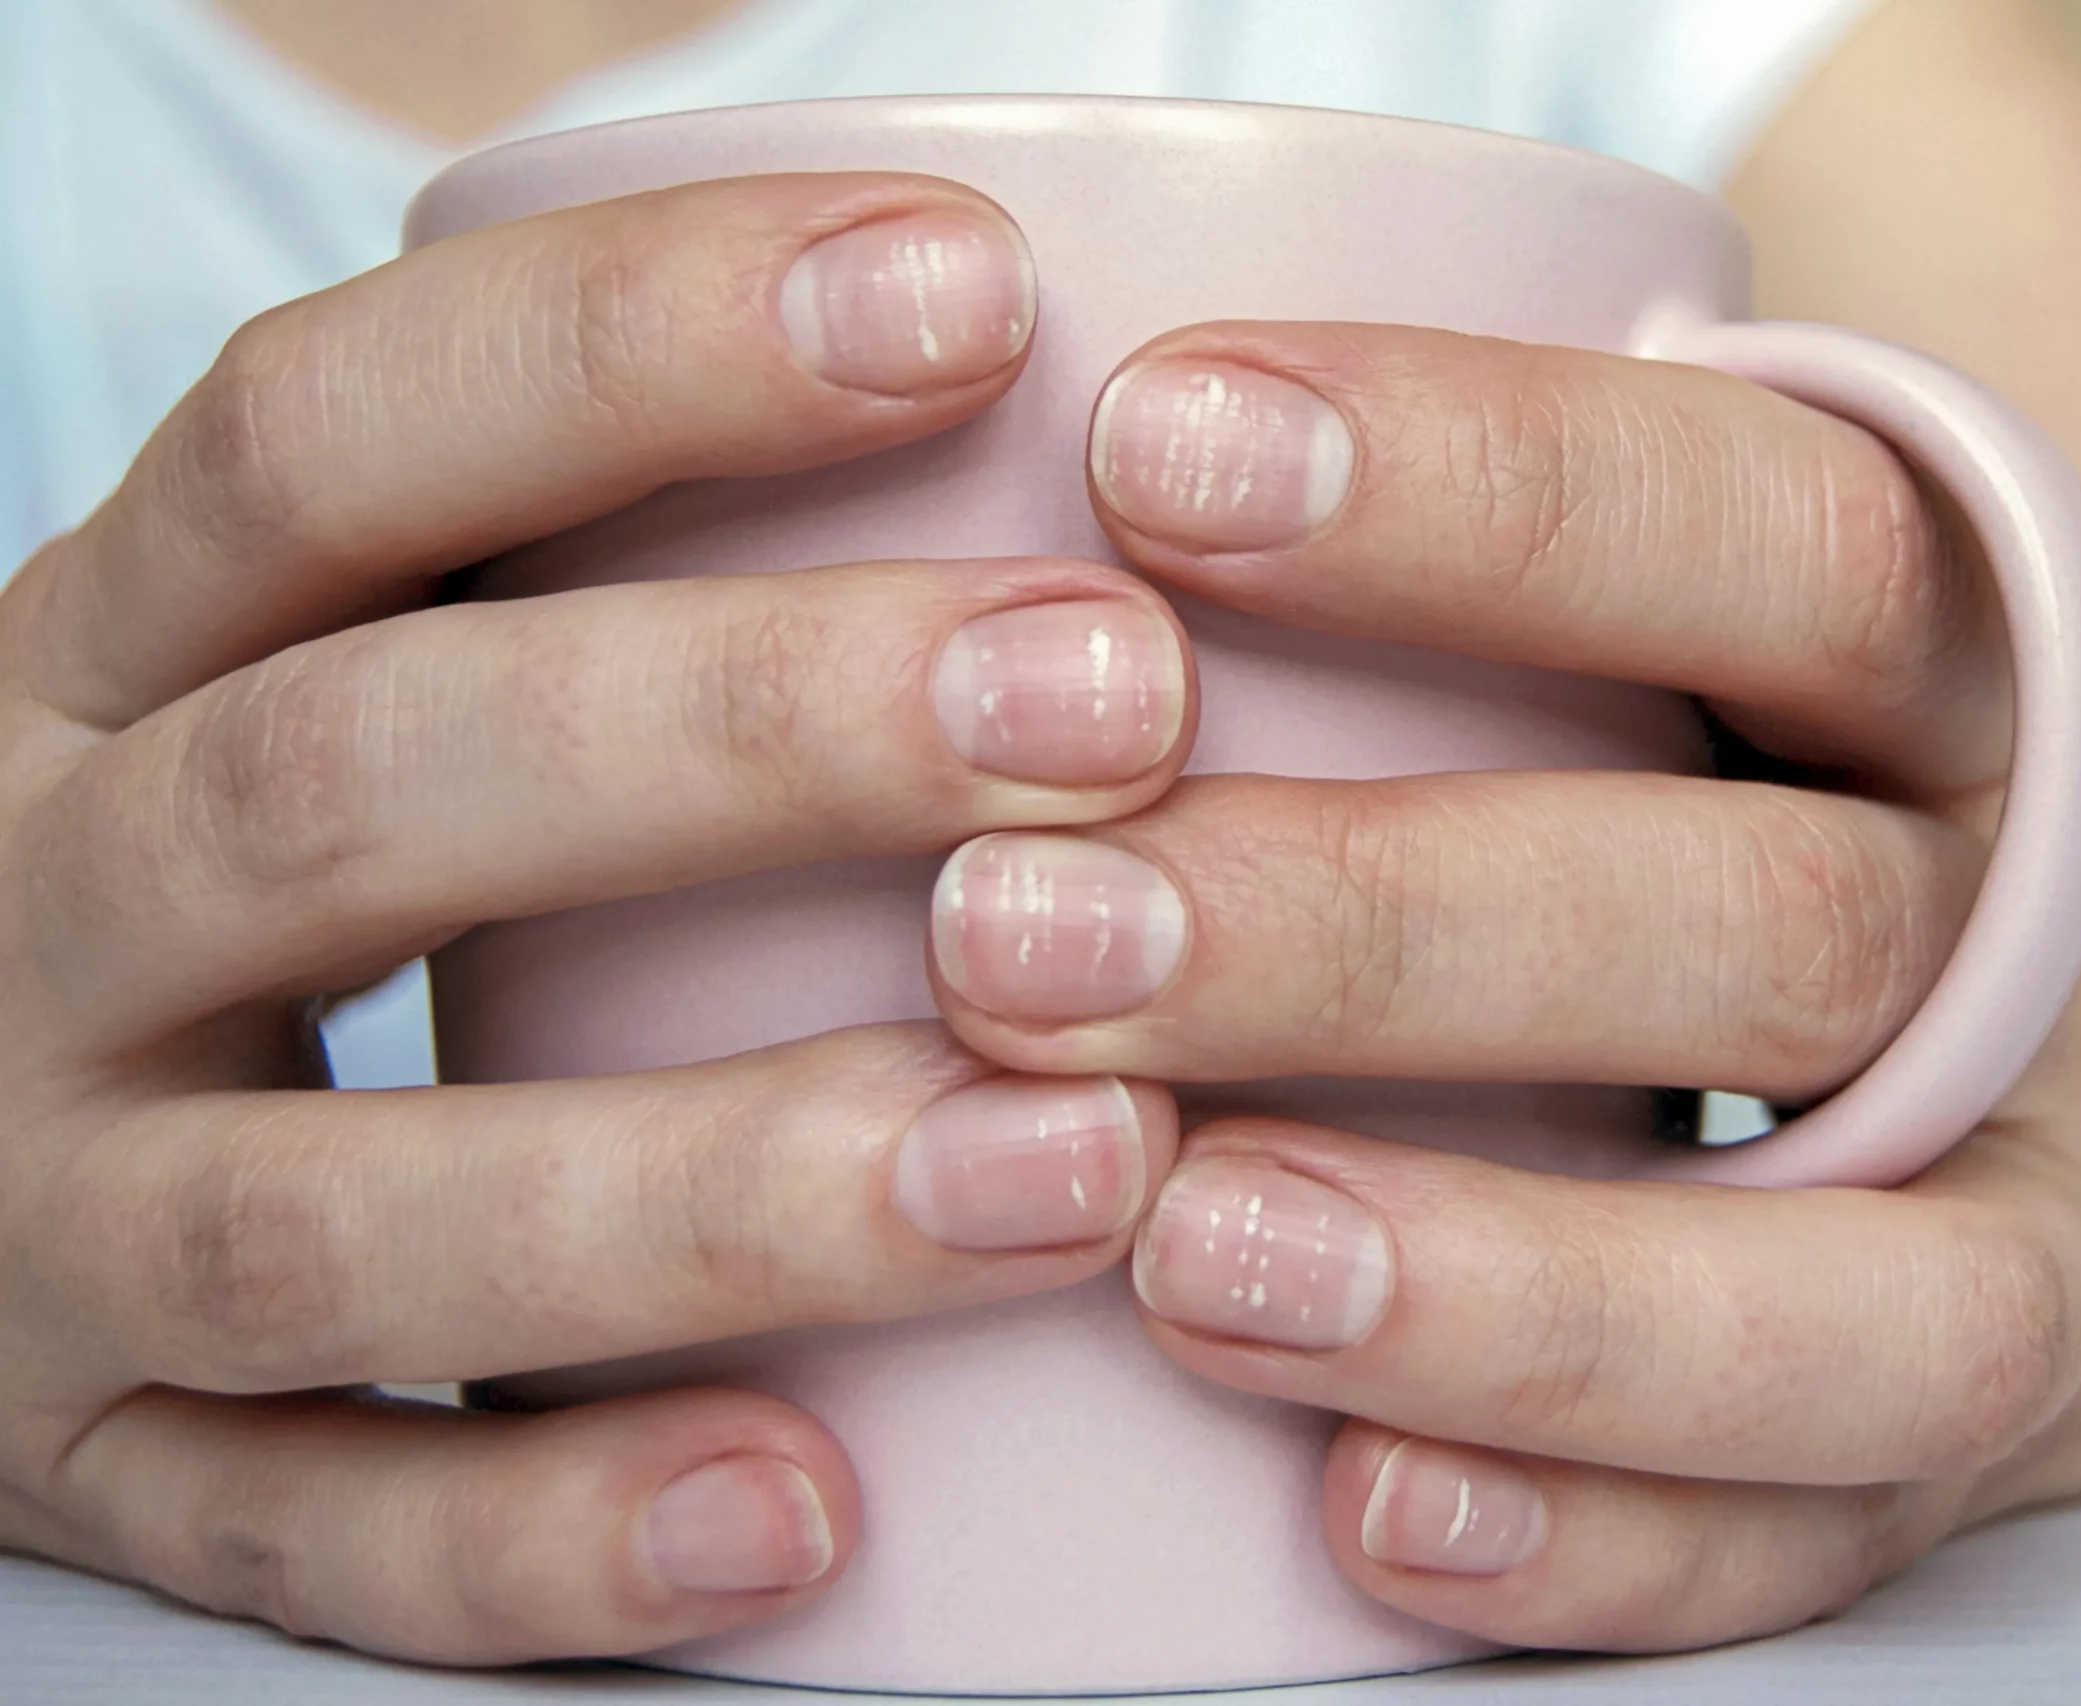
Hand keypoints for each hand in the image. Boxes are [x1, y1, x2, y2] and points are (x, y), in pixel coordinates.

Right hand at [0, 175, 1195, 1660]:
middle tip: (1114, 705)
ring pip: (330, 1217)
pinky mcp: (98, 1476)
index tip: (978, 295)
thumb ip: (602, 569)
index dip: (636, 346)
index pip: (324, 438)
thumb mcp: (357, 655)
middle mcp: (36, 913)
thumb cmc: (290, 843)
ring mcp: (39, 1221)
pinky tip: (815, 1510)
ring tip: (1079, 1159)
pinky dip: (551, 1536)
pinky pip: (306, 1537)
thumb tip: (1058, 414)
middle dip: (744, 738)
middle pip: (349, 790)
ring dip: (712, 1189)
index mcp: (106, 655)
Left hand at [926, 322, 2080, 1649]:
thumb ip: (1559, 545)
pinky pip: (1827, 1536)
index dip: (1483, 485)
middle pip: (1754, 920)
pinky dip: (1600, 1542)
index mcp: (1990, 666)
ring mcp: (2050, 1218)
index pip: (1778, 524)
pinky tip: (1360, 1514)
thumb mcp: (1820, 605)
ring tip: (1185, 1248)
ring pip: (1848, 1289)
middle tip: (1026, 933)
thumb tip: (1083, 478)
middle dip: (1379, 928)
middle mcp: (2040, 938)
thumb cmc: (1903, 787)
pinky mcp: (1988, 1453)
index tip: (1157, 448)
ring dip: (1506, 1282)